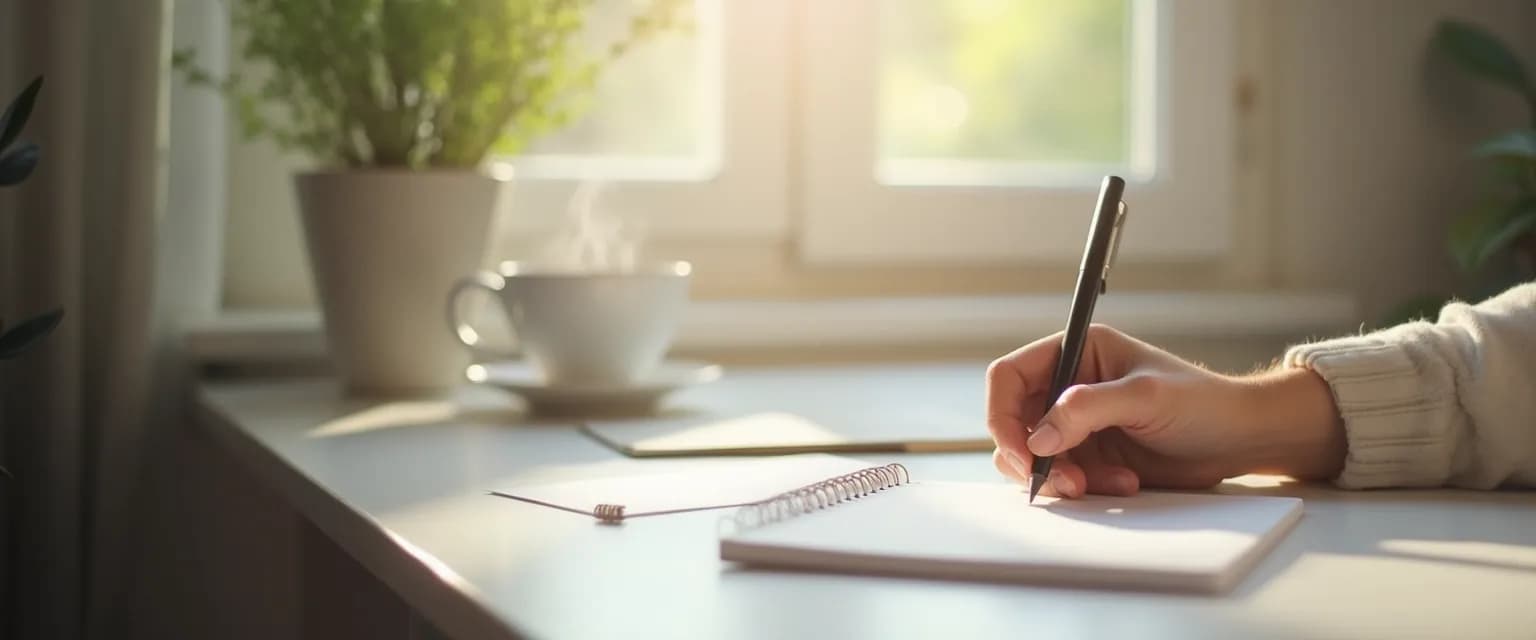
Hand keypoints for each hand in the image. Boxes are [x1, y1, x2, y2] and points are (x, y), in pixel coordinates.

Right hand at [986, 324, 1345, 498]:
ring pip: (1032, 455)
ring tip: (1097, 486)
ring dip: (1058, 476)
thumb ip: (1086, 410)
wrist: (1241, 439)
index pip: (1009, 376)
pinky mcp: (1090, 455)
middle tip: (1062, 482)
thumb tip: (1036, 438)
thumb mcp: (1145, 397)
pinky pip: (1061, 476)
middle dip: (1031, 457)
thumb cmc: (1203, 403)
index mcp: (1076, 351)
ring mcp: (1077, 423)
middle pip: (1013, 421)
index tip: (1021, 453)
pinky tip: (1124, 483)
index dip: (1002, 415)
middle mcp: (1068, 385)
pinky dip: (1083, 487)